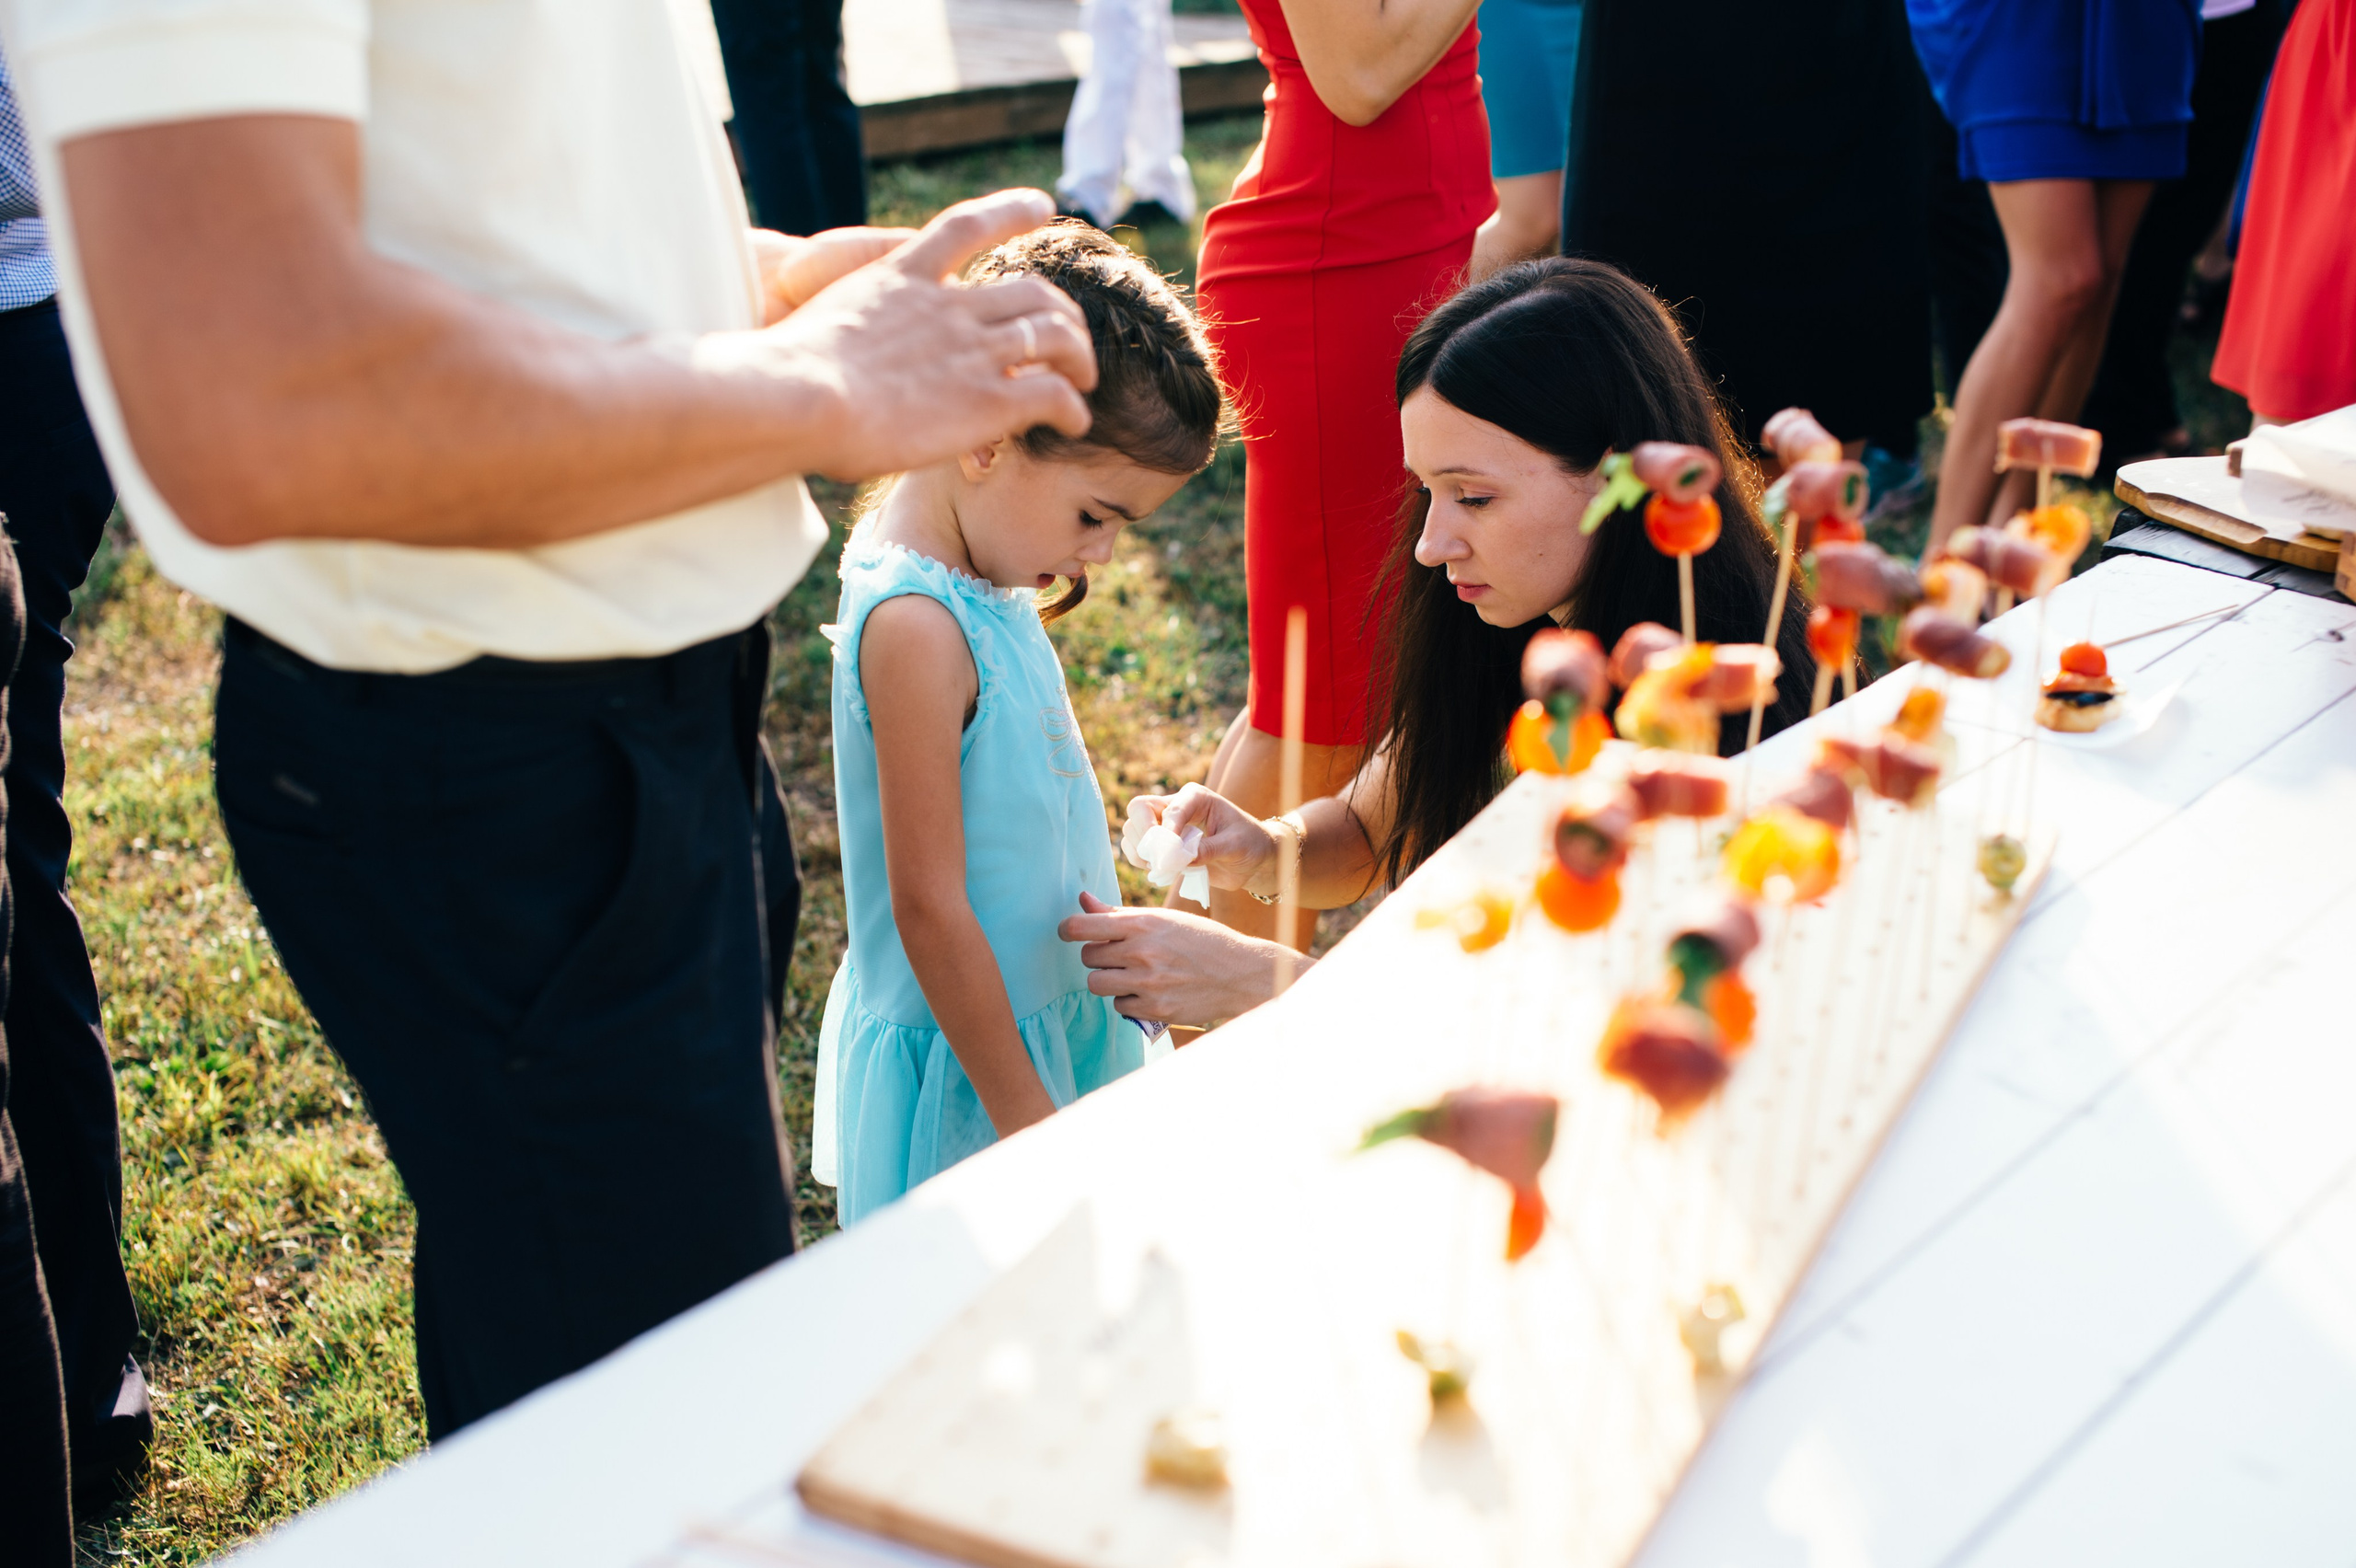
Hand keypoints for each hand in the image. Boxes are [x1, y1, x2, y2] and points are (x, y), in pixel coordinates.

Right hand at [756, 190, 1098, 478]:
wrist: (796, 396)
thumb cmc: (780, 374)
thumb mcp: (810, 325)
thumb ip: (839, 327)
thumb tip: (815, 347)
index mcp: (902, 277)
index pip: (966, 227)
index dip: (1010, 211)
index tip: (1041, 203)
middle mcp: (948, 306)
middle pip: (1031, 290)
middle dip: (1061, 312)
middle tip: (1071, 335)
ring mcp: (973, 350)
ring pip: (1055, 337)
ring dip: (1079, 358)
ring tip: (1084, 380)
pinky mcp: (989, 399)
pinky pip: (1053, 394)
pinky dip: (1073, 407)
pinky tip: (1075, 420)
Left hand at [1059, 892, 1310, 1026]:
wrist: (1239, 972)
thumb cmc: (1200, 940)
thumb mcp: (1163, 919)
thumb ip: (1119, 915)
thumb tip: (1083, 900)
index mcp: (1142, 923)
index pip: (1082, 927)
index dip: (1067, 930)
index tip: (1067, 933)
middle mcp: (1141, 952)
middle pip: (1087, 958)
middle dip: (1099, 956)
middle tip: (1121, 955)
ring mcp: (1147, 983)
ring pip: (1097, 984)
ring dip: (1108, 980)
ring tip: (1130, 974)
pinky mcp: (1154, 1008)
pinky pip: (1118, 1006)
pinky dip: (1128, 1000)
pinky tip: (1149, 990)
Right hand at [1123, 783, 1281, 894]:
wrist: (1254, 859)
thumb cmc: (1250, 844)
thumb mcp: (1235, 845)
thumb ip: (1208, 850)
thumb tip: (1179, 858)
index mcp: (1195, 797)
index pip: (1169, 809)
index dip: (1165, 833)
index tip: (1171, 855)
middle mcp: (1176, 806)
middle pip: (1138, 809)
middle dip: (1143, 835)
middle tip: (1158, 858)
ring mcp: (1165, 826)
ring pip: (1132, 830)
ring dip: (1141, 851)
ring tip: (1164, 867)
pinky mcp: (1161, 846)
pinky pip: (1136, 850)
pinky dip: (1142, 862)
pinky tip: (1163, 871)